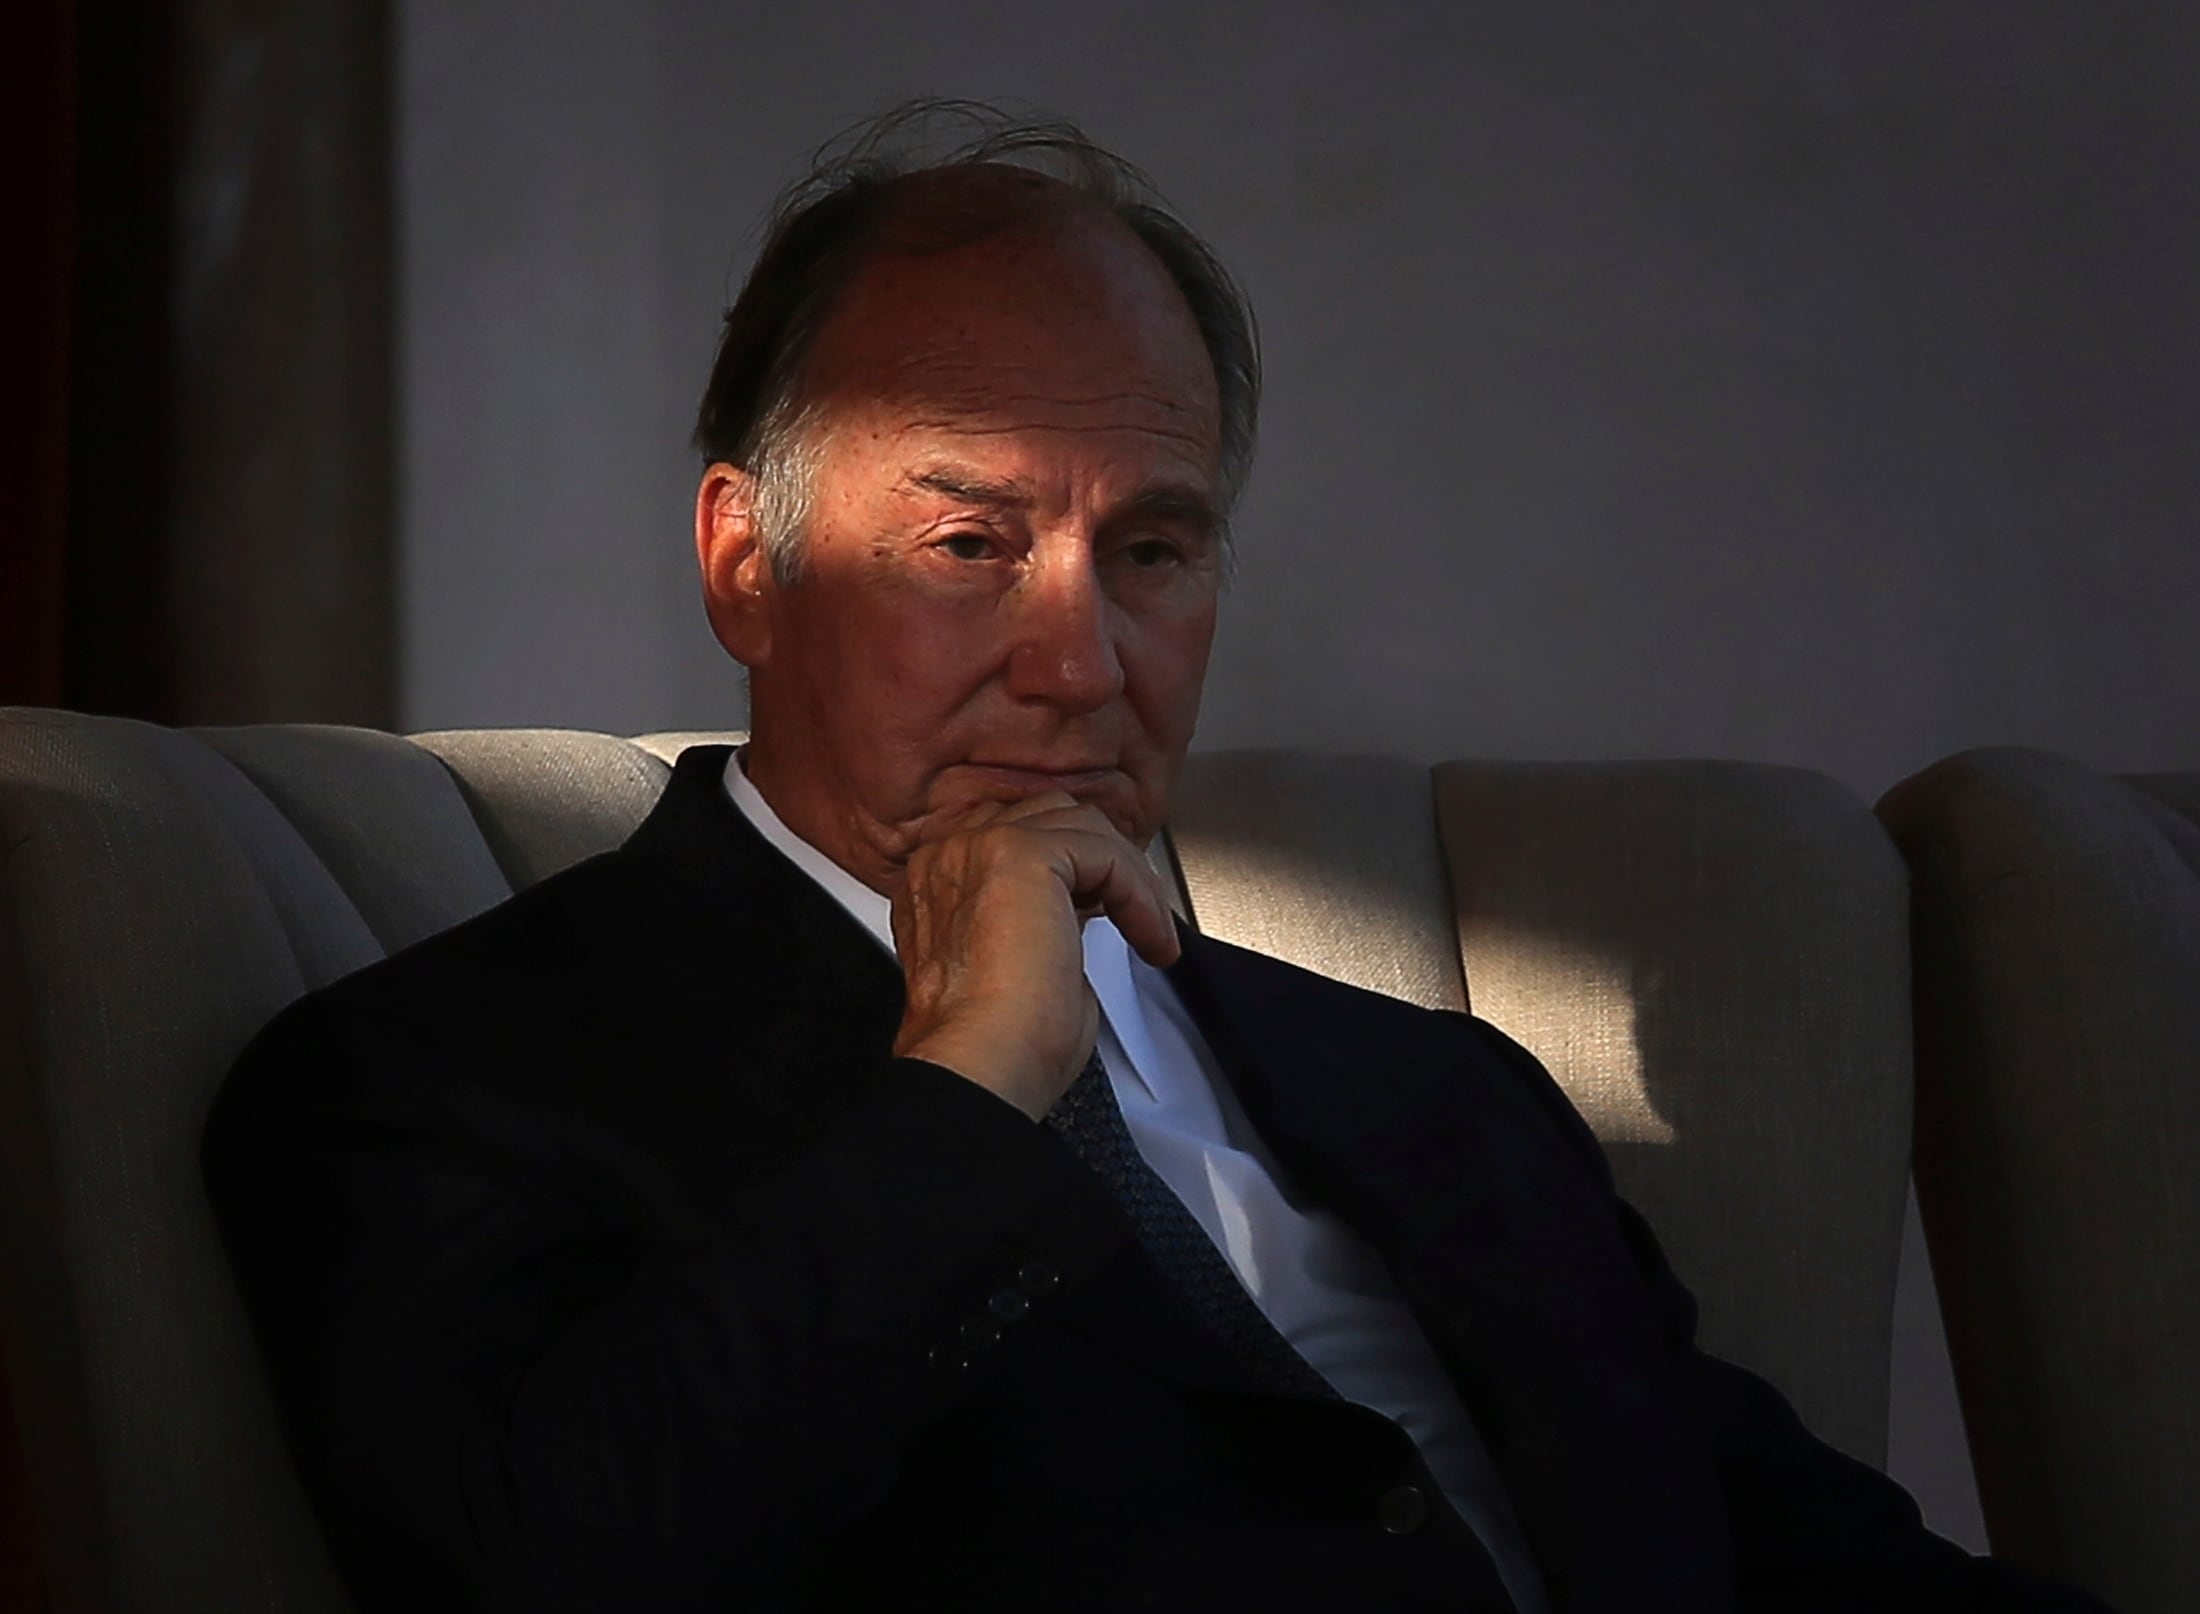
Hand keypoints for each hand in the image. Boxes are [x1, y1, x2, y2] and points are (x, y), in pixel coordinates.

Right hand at [890, 793, 1181, 1120]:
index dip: (1079, 869)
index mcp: (940, 881)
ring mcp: (980, 848)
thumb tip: (1078, 917)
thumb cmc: (997, 1046)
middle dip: (1108, 863)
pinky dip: (1139, 894)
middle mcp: (950, 856)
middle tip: (1140, 915)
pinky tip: (1149, 935)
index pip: (1022, 836)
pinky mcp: (1020, 855)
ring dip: (1131, 880)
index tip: (1112, 911)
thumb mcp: (1022, 968)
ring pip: (1083, 828)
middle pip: (1053, 819)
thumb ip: (1041, 924)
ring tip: (1151, 931)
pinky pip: (1105, 852)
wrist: (980, 1069)